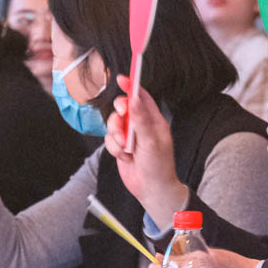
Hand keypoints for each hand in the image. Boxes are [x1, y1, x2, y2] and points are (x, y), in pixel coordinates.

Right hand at [105, 75, 186, 222]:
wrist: (151, 189)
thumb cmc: (158, 166)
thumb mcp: (151, 141)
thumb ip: (141, 120)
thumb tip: (134, 99)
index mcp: (154, 120)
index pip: (141, 97)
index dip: (131, 87)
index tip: (122, 78)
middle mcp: (141, 126)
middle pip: (123, 108)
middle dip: (119, 114)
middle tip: (121, 116)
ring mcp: (130, 136)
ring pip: (113, 124)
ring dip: (116, 136)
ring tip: (126, 149)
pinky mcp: (120, 147)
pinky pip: (109, 140)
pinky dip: (114, 148)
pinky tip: (124, 157)